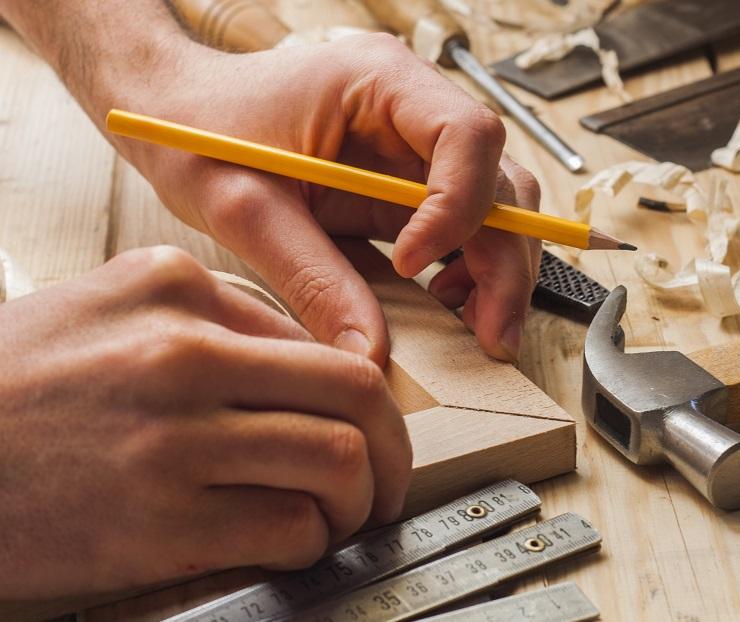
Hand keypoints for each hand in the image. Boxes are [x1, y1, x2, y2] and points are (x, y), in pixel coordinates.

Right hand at [0, 247, 410, 598]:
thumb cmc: (11, 392)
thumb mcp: (103, 311)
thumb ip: (208, 323)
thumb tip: (309, 365)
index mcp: (174, 290)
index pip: (322, 340)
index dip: (367, 399)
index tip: (367, 431)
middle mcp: (180, 354)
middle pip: (355, 396)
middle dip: (391, 450)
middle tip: (384, 482)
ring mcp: (172, 439)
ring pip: (340, 463)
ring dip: (359, 503)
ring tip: (340, 518)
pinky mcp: (158, 522)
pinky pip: (290, 528)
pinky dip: (310, 541)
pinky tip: (290, 542)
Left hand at [115, 34, 541, 363]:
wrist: (174, 114)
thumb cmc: (198, 133)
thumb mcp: (244, 207)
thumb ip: (312, 278)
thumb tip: (369, 353)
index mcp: (379, 81)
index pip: (468, 134)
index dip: (459, 206)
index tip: (412, 264)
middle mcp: (416, 106)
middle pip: (502, 180)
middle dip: (505, 261)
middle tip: (494, 334)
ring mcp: (419, 145)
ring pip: (500, 206)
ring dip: (499, 270)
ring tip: (478, 329)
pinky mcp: (410, 182)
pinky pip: (467, 225)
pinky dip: (472, 269)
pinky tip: (447, 303)